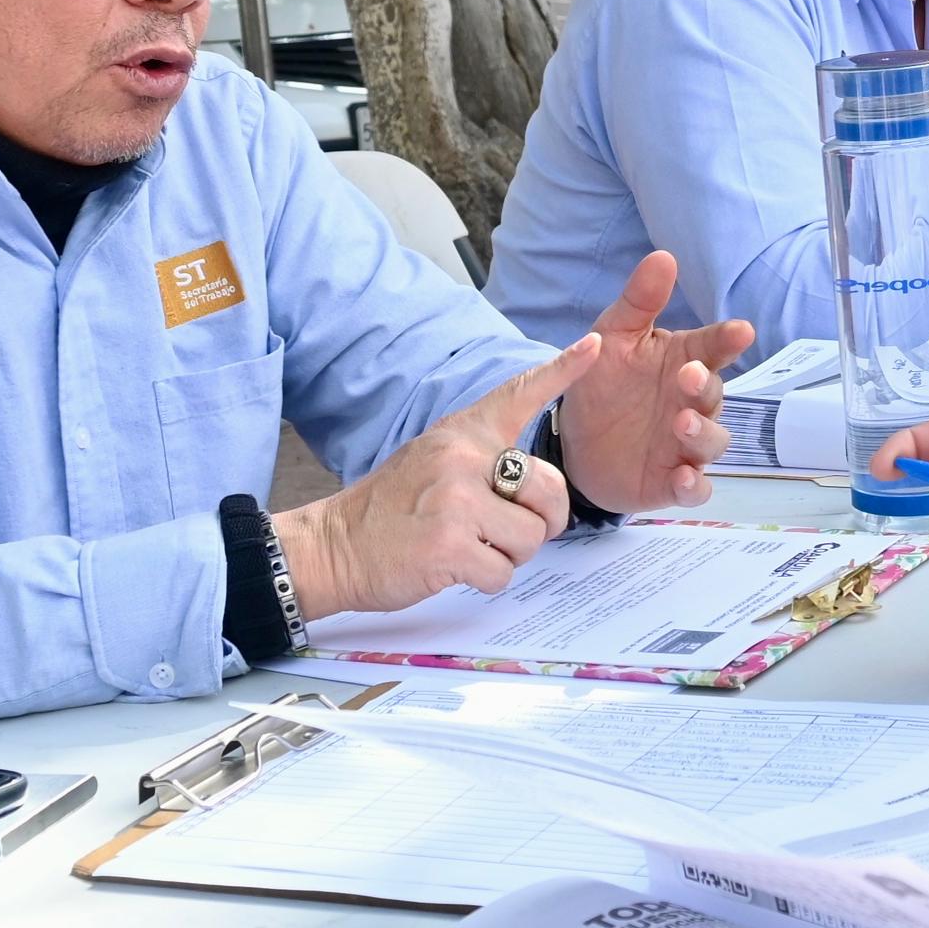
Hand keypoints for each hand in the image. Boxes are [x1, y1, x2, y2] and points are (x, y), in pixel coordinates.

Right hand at [280, 339, 594, 619]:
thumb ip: (480, 458)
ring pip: (531, 538)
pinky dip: (485, 579)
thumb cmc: (390, 510)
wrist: (335, 545)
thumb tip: (532, 483)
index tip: (594, 348)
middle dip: (541, 522)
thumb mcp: (432, 459)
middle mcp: (463, 458)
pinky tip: (453, 567)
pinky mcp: (450, 546)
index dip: (562, 370)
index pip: (518, 394)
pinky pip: (503, 572)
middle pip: (550, 490)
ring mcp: (456, 502)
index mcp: (462, 433)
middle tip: (506, 531)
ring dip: (508, 555)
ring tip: (469, 546)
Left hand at [553, 250, 748, 512]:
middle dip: (706, 387)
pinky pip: (695, 488)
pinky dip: (694, 485)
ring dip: (702, 434)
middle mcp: (691, 404)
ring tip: (680, 423)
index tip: (740, 331)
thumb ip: (639, 301)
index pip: (714, 347)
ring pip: (713, 442)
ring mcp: (684, 444)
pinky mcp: (671, 481)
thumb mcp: (613, 336)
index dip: (728, 339)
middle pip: (715, 395)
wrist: (573, 442)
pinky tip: (682, 476)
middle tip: (688, 376)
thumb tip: (663, 256)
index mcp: (683, 362)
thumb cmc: (604, 383)